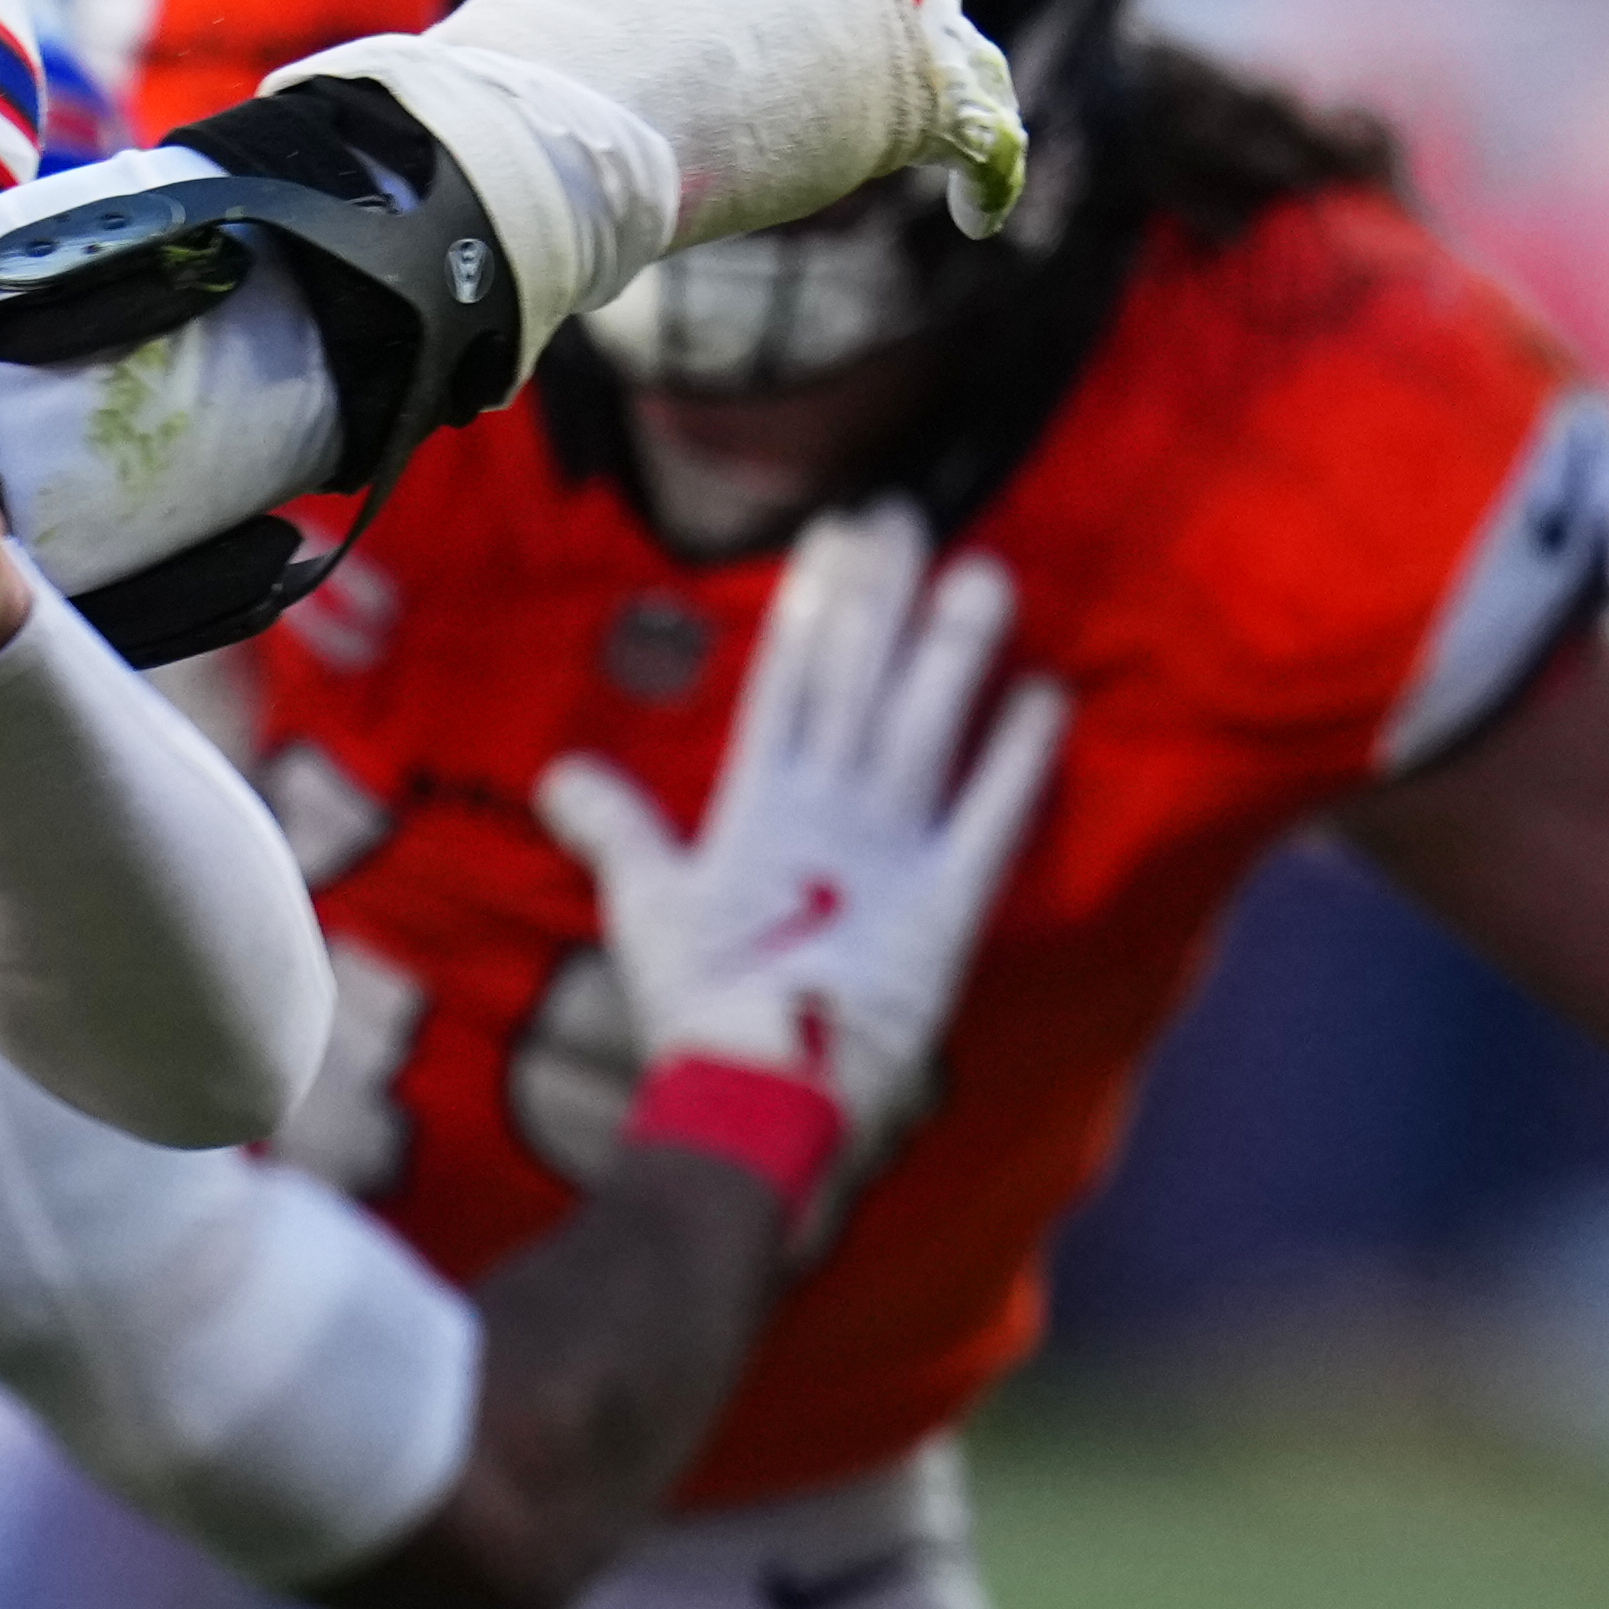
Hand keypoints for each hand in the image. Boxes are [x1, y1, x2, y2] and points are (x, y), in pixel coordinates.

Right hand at [532, 501, 1062, 1219]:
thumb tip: (561, 774)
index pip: (786, 678)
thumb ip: (612, 829)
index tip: (834, 536)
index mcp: (756, 805)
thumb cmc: (696, 1005)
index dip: (812, 602)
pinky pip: (995, 817)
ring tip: (987, 573)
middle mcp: (829, 808)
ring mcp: (893, 850)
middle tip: (905, 514)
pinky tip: (1047, 696)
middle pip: (857, 678)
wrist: (763, 1094)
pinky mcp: (949, 905)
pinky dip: (1022, 758)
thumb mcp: (641, 908)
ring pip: (926, 726)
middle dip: (882, 594)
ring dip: (956, 648)